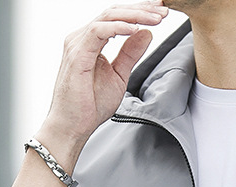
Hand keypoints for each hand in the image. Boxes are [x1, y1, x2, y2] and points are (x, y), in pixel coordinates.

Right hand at [40, 2, 169, 150]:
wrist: (73, 126)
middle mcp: (83, 38)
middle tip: (162, 10)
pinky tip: (135, 29)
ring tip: (155, 19)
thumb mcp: (119, 76)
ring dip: (134, 16)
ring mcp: (78, 43)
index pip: (117, 18)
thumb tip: (146, 34)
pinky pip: (98, 31)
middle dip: (140, 9)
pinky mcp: (77, 54)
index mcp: (92, 41)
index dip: (139, 13)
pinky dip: (118, 28)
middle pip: (113, 12)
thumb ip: (130, 54)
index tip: (160, 14)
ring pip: (107, 17)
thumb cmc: (89, 106)